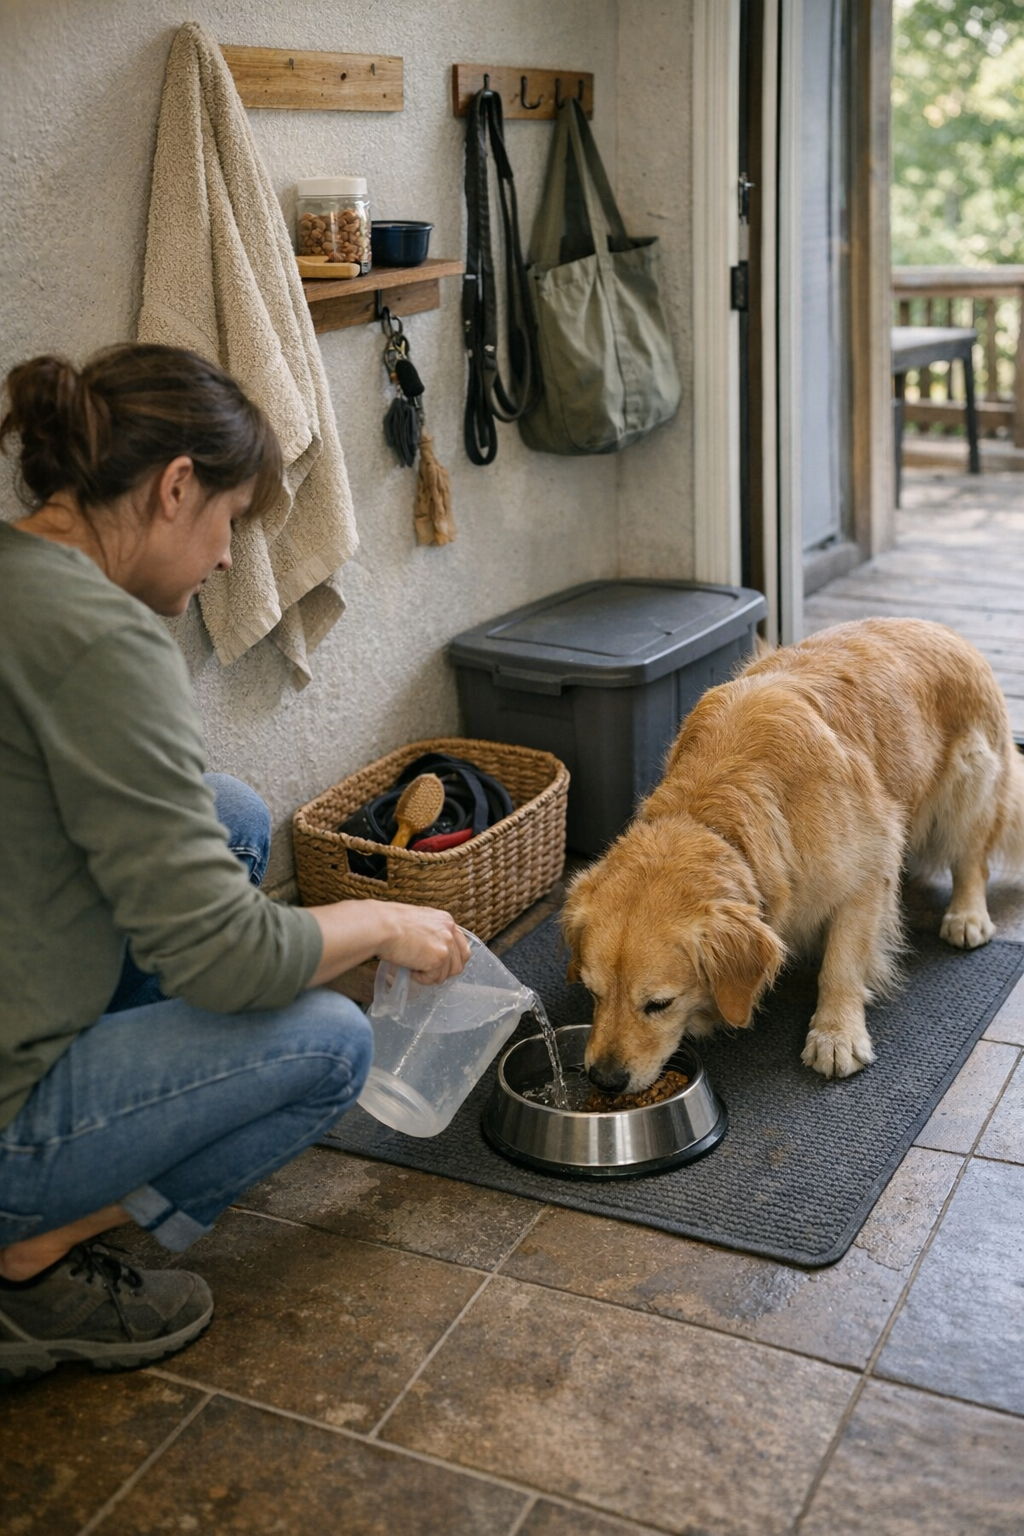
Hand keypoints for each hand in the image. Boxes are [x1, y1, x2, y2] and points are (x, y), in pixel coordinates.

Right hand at [306, 898, 470, 989]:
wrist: (381, 926)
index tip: (439, 965)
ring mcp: (446, 944)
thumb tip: (430, 952)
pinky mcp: (439, 957)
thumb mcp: (417, 923)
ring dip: (429, 975)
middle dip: (442, 971)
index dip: (451, 960)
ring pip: (447, 974)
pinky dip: (420, 978)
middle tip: (424, 970)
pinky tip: (409, 967)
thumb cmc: (389, 923)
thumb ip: (430, 934)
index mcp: (445, 920)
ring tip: (412, 966)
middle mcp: (450, 930)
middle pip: (458, 963)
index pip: (461, 945)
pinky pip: (433, 978)